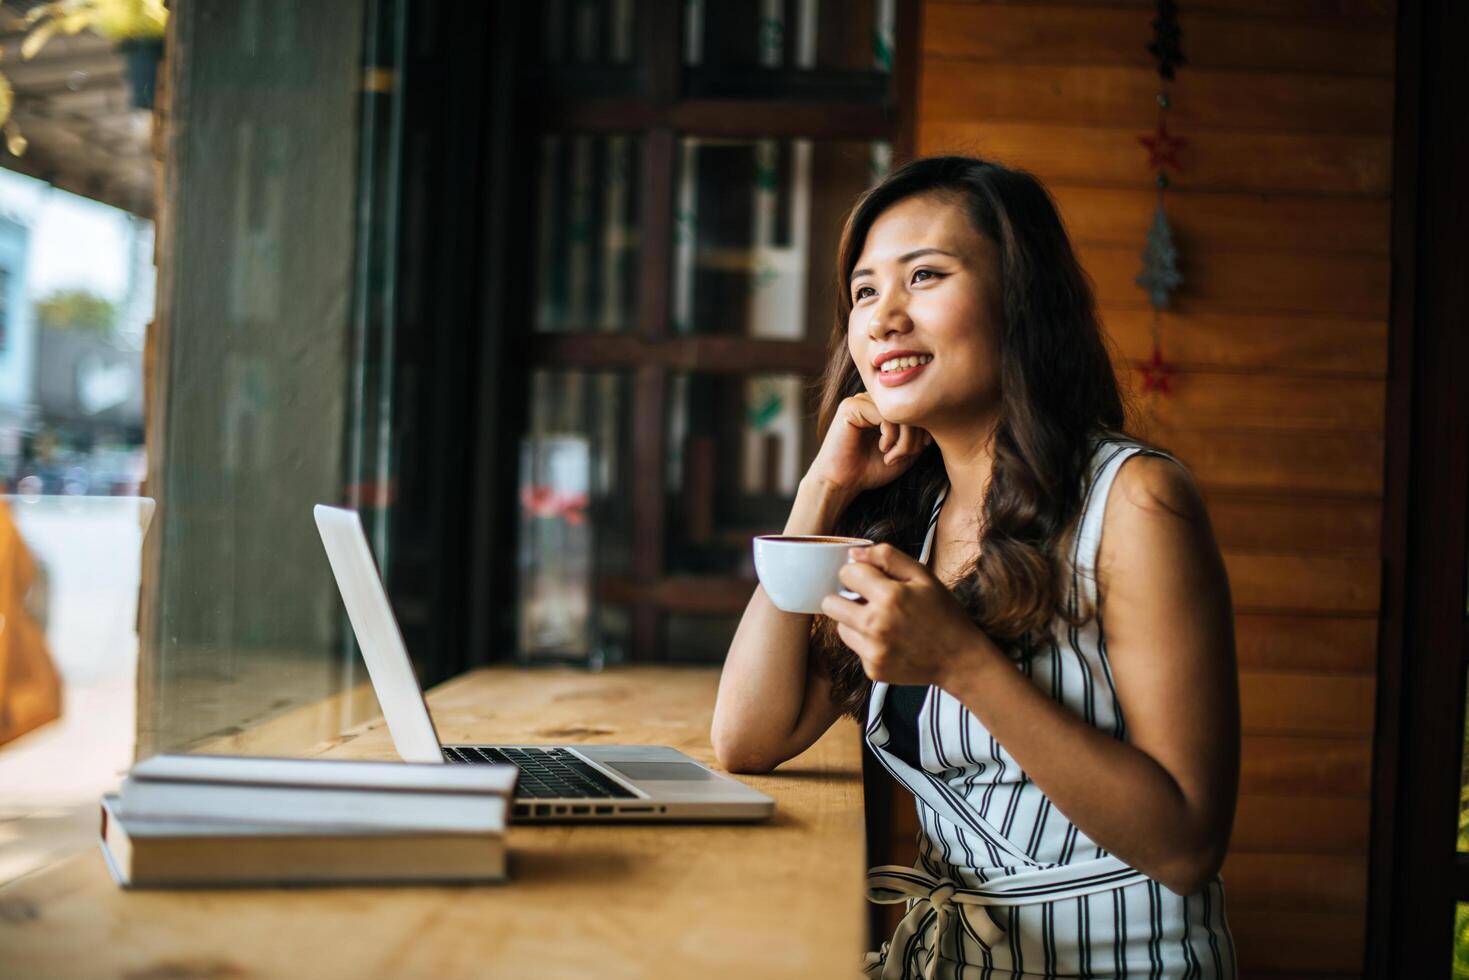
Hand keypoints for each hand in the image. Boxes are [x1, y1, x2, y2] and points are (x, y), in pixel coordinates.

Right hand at [804, 393, 931, 497]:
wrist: (842, 483)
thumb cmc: (871, 469)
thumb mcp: (905, 453)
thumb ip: (918, 435)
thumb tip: (933, 420)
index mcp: (884, 409)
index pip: (914, 408)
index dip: (923, 431)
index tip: (913, 453)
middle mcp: (872, 401)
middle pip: (909, 408)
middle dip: (913, 437)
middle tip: (902, 457)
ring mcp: (861, 401)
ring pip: (899, 411)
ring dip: (903, 438)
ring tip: (893, 456)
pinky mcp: (851, 406)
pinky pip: (884, 414)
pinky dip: (890, 434)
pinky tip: (882, 448)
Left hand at [819, 543, 998, 687]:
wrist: (959, 658)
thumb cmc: (943, 613)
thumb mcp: (923, 575)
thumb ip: (888, 557)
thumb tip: (854, 554)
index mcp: (889, 596)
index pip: (847, 573)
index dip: (859, 573)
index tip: (871, 580)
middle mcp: (876, 625)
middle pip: (830, 603)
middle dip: (845, 597)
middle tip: (868, 600)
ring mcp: (873, 650)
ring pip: (840, 627)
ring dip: (854, 621)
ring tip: (882, 621)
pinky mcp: (872, 669)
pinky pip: (855, 648)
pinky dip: (867, 643)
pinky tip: (890, 641)